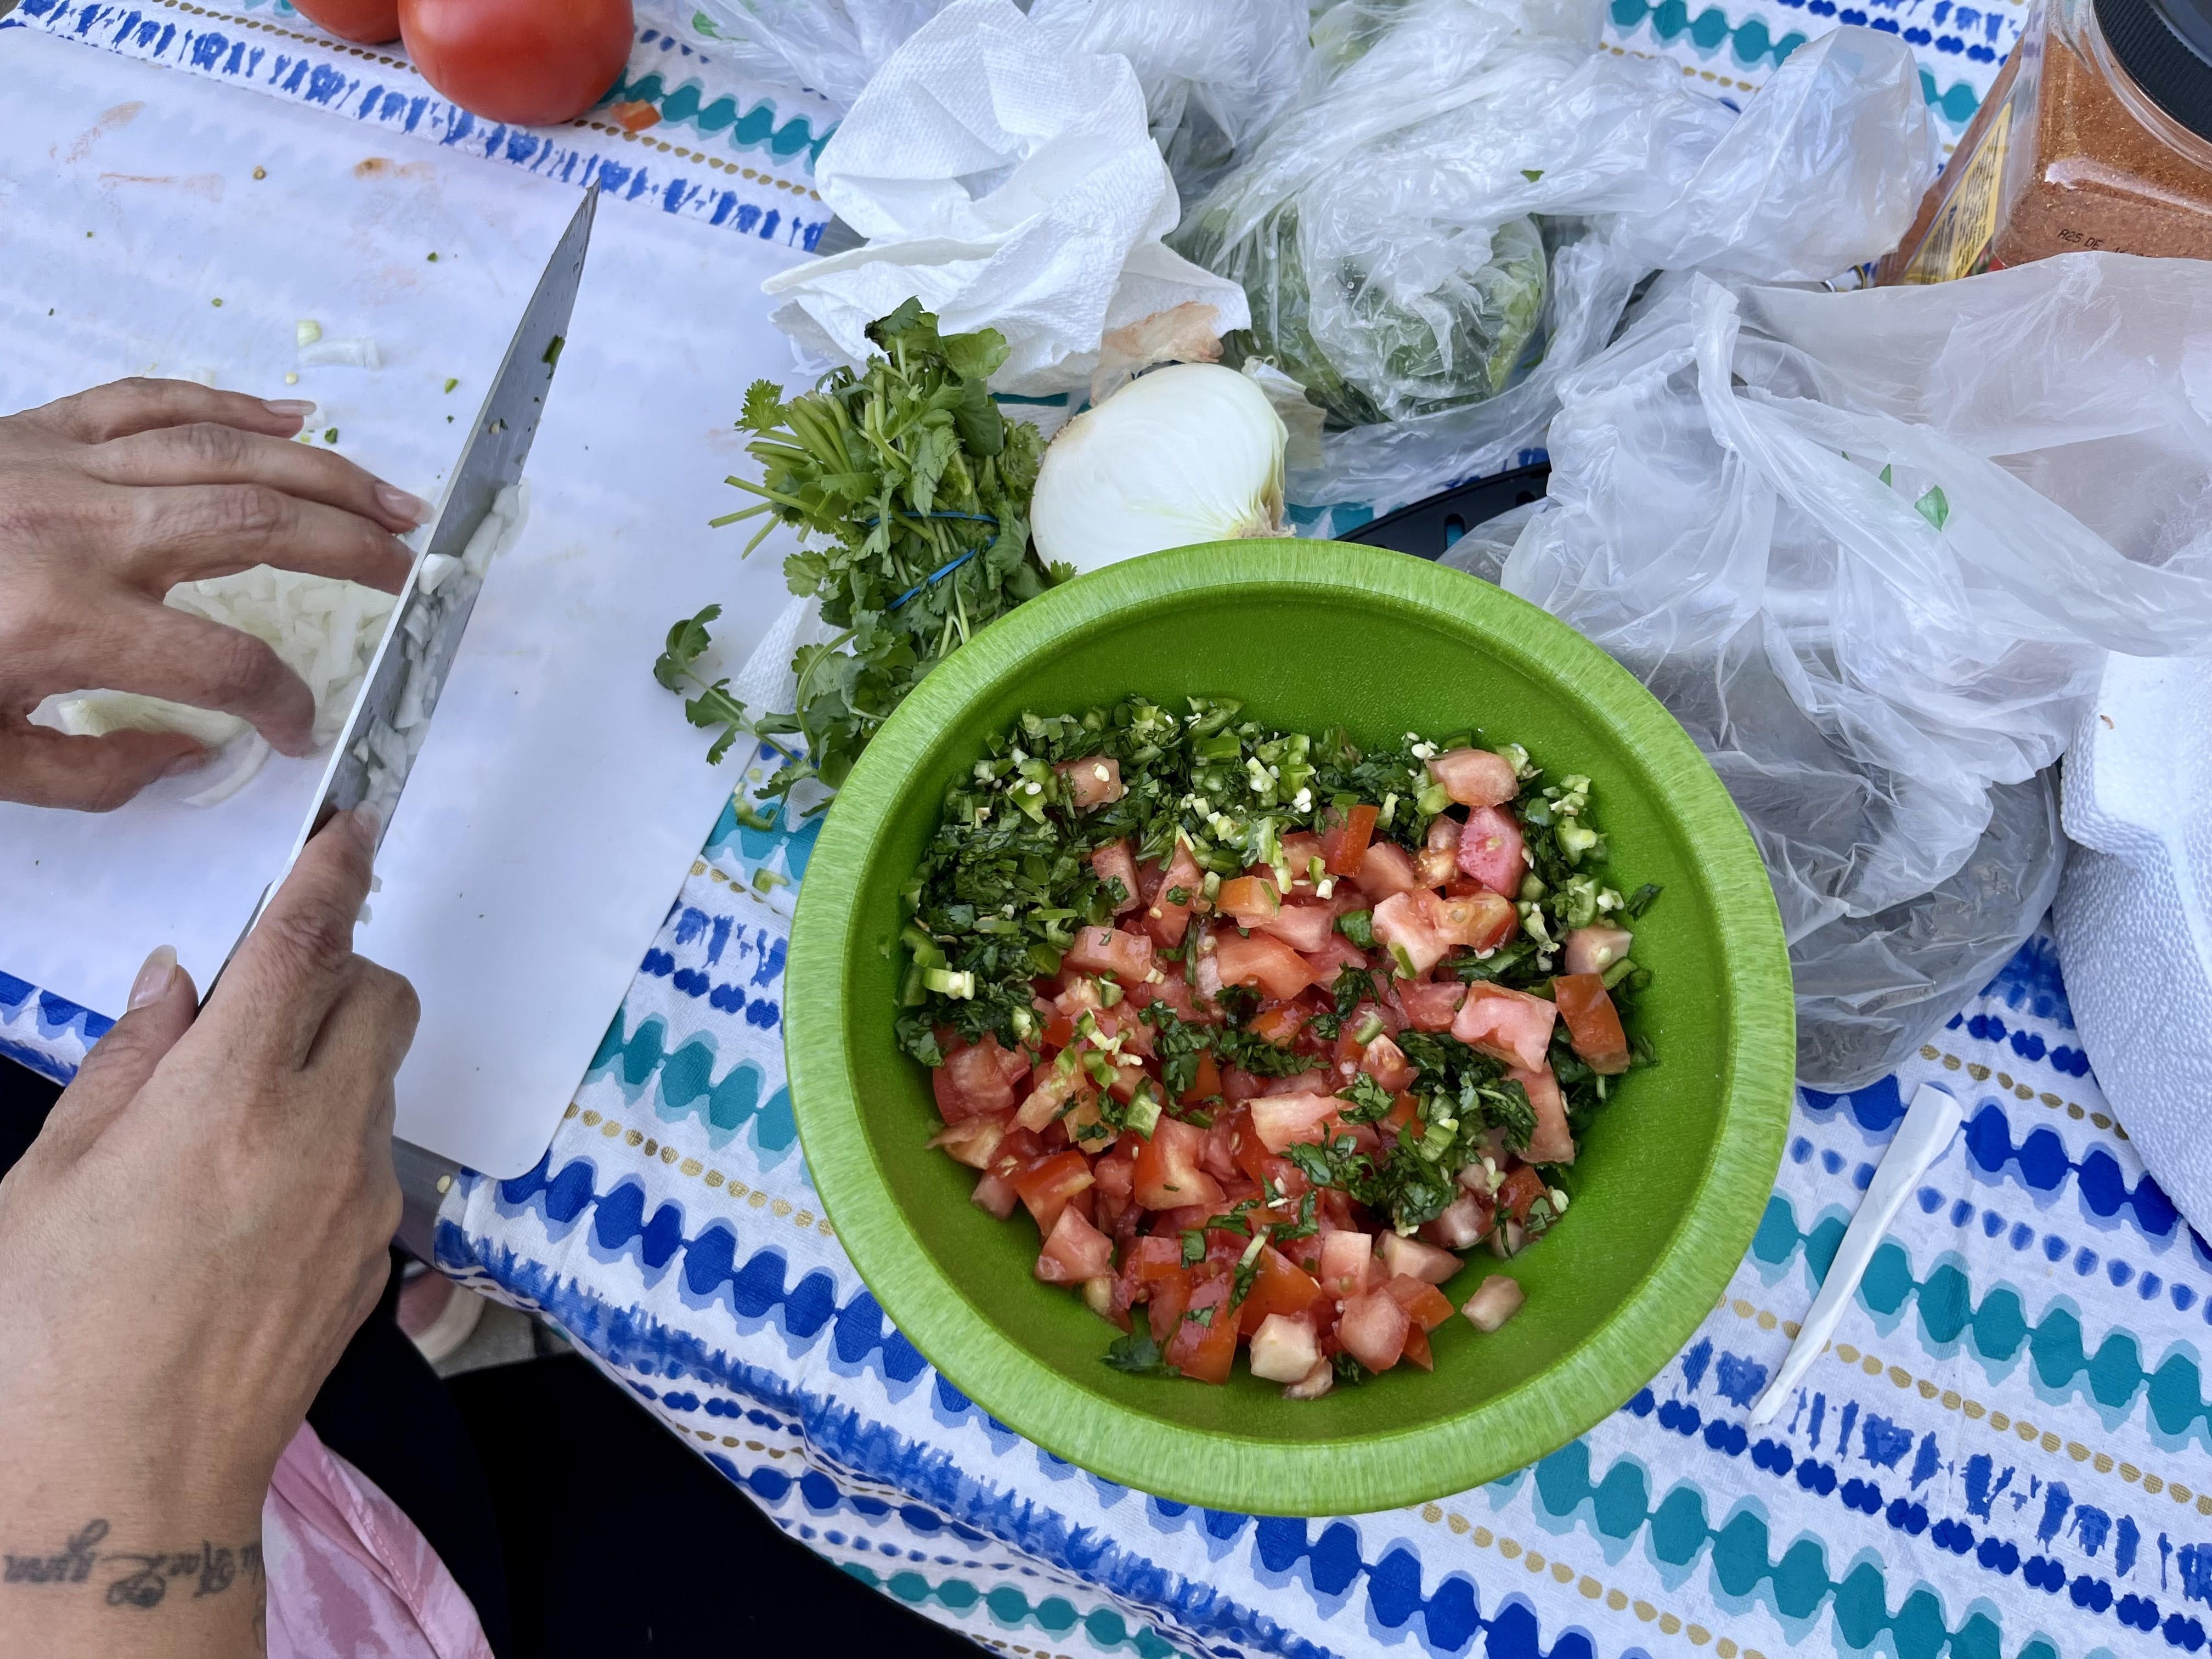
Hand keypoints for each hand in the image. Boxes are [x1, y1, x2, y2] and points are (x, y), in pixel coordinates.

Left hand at [0, 378, 428, 811]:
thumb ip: (94, 772)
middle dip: (352, 551)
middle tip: (412, 574)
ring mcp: (58, 465)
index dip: (283, 704)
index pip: (227, 668)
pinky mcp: (35, 428)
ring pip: (226, 451)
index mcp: (66, 625)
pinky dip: (231, 403)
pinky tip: (292, 416)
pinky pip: (153, 401)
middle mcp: (79, 532)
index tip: (298, 728)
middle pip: (259, 526)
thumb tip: (183, 750)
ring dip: (325, 473)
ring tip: (392, 502)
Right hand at [0, 810, 417, 1656]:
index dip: (334, 872)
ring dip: (333, 1059)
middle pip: (380, 997)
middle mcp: (319, 1137)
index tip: (356, 829)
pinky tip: (257, 1188)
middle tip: (269, 993)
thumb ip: (127, 1065)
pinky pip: (374, 1158)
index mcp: (228, 1100)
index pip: (306, 945)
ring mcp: (361, 1201)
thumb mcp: (50, 1182)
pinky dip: (334, 1136)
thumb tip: (177, 981)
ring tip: (237, 1114)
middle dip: (341, 969)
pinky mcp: (375, 1260)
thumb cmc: (50, 1338)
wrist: (124, 1491)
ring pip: (380, 1078)